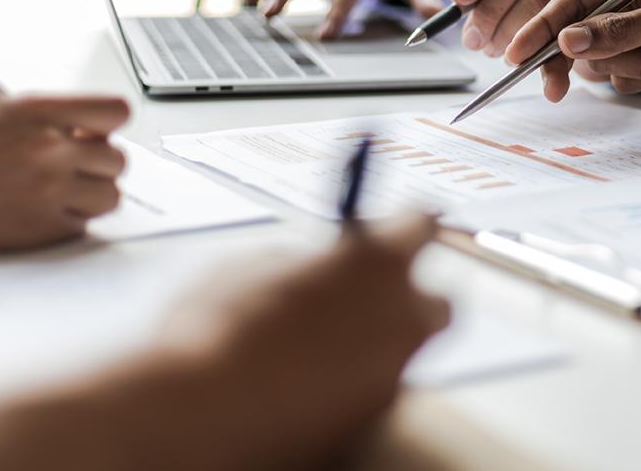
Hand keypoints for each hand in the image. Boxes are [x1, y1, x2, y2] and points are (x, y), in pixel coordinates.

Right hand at [163, 216, 449, 469]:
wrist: (202, 413)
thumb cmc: (217, 327)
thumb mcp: (255, 265)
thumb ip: (304, 261)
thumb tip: (316, 268)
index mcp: (377, 260)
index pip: (421, 224)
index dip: (406, 224)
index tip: (399, 227)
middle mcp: (401, 315)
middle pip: (437, 301)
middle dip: (411, 297)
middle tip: (368, 296)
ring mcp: (394, 372)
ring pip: (409, 349)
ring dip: (384, 339)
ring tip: (332, 342)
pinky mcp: (375, 417)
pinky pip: (379, 386)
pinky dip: (358, 379)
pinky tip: (314, 380)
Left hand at [448, 0, 596, 57]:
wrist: (594, 23)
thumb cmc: (542, 0)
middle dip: (490, 11)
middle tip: (474, 40)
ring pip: (540, 4)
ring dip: (511, 34)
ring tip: (495, 51)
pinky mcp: (599, 18)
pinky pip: (569, 42)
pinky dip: (554, 70)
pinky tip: (548, 87)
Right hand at [505, 0, 640, 101]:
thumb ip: (618, 31)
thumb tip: (567, 40)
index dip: (542, 25)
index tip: (516, 50)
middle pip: (576, 31)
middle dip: (576, 59)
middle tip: (552, 89)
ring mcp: (634, 28)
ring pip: (600, 59)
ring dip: (633, 70)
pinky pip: (621, 75)